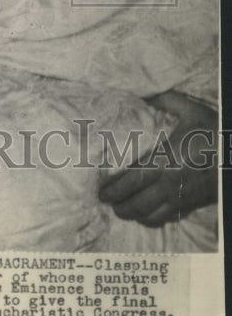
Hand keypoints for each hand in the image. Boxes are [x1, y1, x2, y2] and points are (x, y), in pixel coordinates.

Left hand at [98, 90, 217, 226]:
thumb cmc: (213, 133)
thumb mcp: (190, 110)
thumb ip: (164, 101)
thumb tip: (144, 95)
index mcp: (165, 162)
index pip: (132, 182)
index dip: (114, 190)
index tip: (101, 191)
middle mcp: (170, 185)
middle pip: (137, 205)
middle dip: (118, 206)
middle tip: (106, 200)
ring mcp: (180, 199)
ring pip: (150, 217)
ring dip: (133, 215)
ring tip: (122, 208)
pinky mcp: (190, 206)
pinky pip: (166, 220)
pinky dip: (151, 220)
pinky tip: (145, 213)